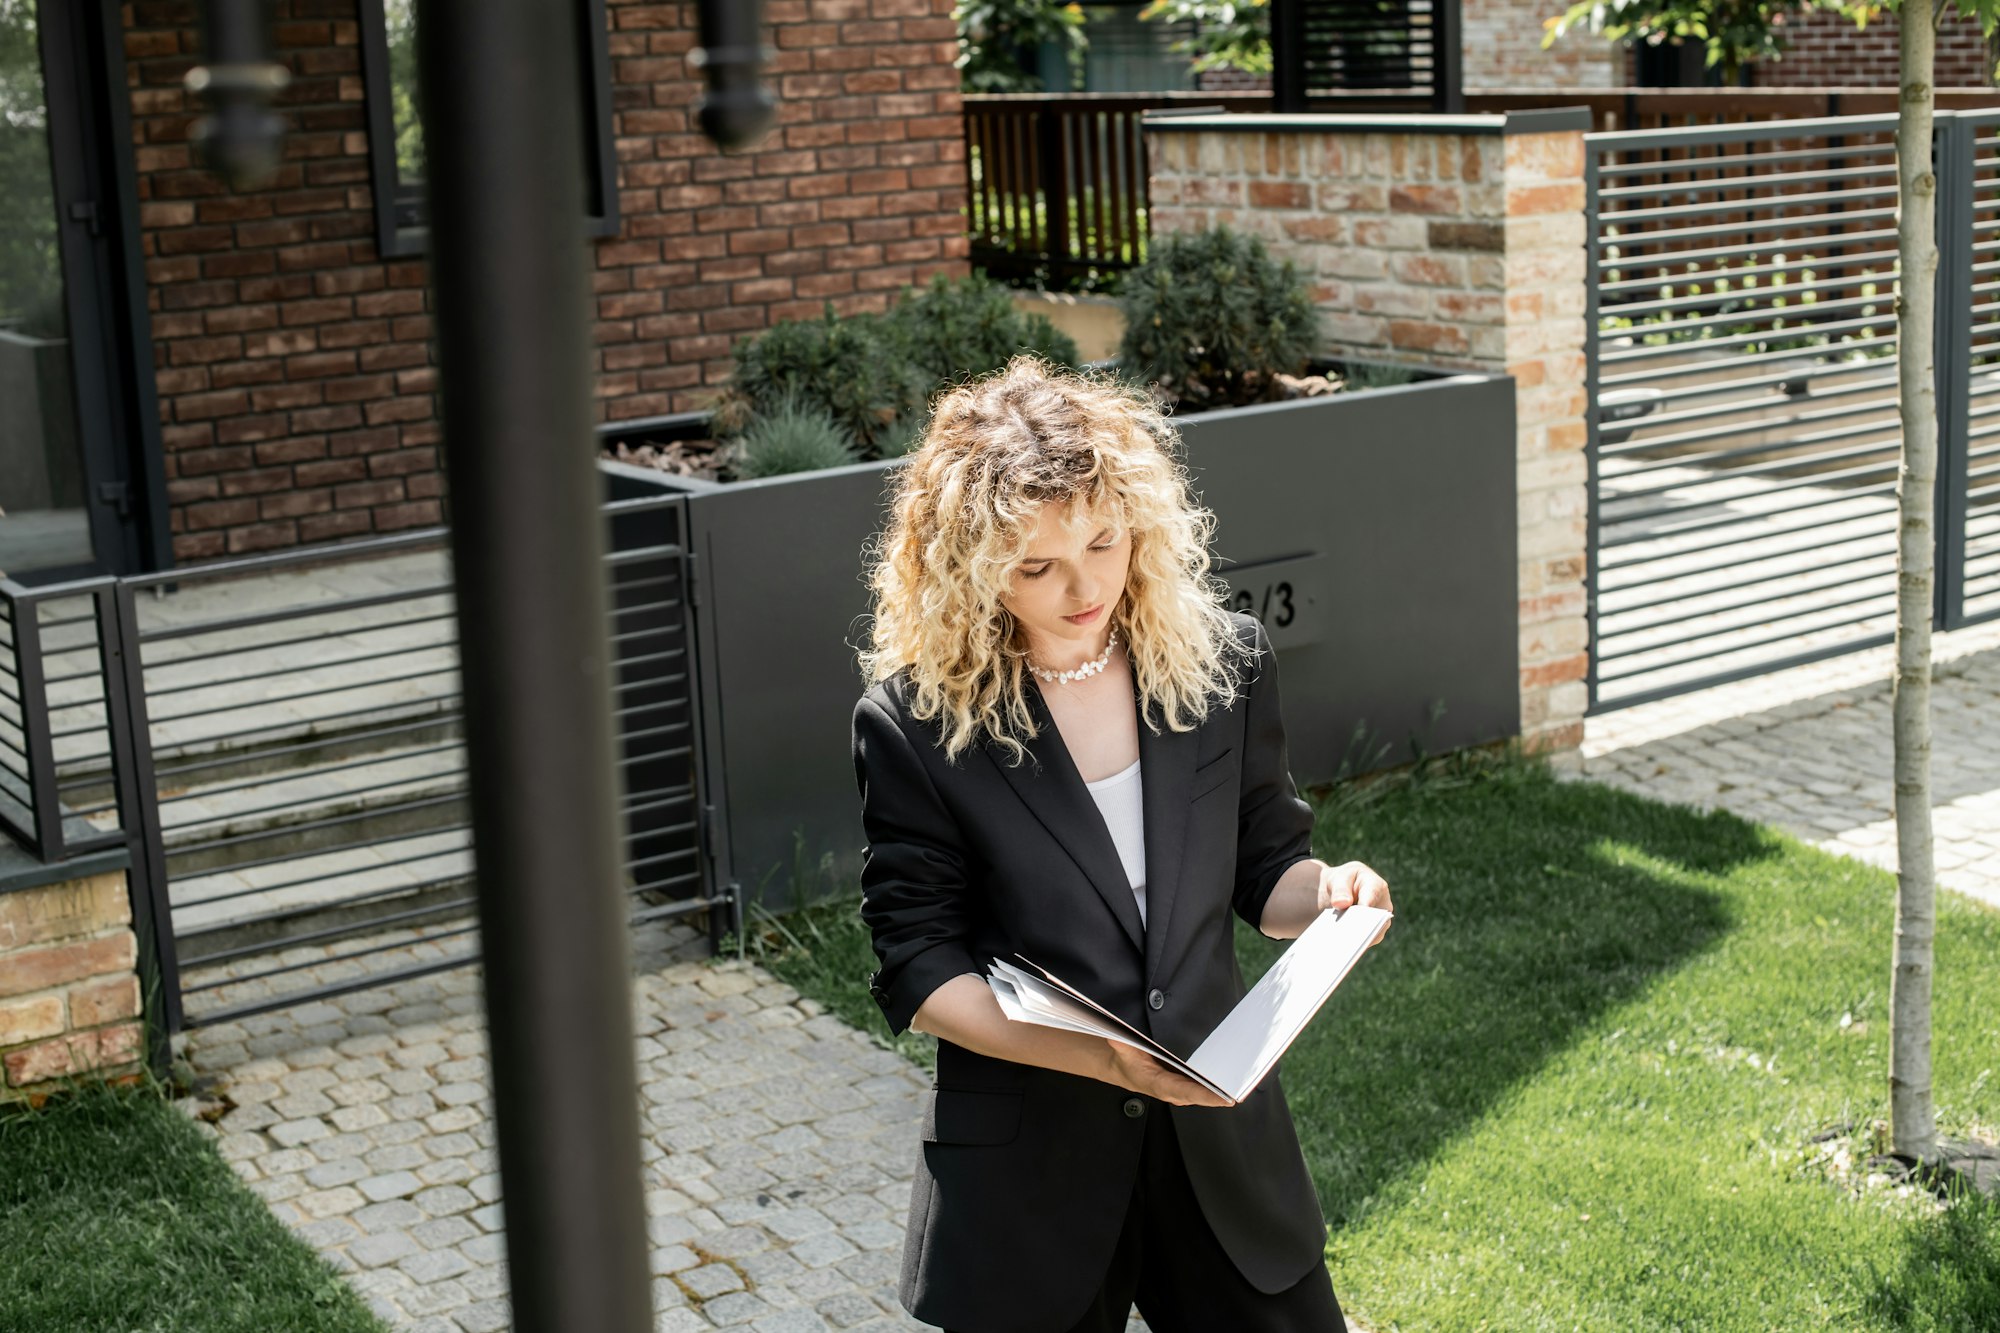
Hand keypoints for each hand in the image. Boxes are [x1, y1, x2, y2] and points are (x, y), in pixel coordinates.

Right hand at [1103, 1040, 1235, 1107]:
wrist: (1125, 1070)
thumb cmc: (1127, 1061)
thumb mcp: (1122, 1051)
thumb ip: (1122, 1046)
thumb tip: (1116, 1037)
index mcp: (1160, 1085)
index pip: (1187, 1092)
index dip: (1207, 1096)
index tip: (1226, 1099)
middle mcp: (1173, 1092)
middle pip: (1201, 1096)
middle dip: (1221, 1096)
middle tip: (1243, 1091)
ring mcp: (1181, 1091)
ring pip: (1205, 1095)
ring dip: (1223, 1094)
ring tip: (1244, 1086)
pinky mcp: (1186, 1087)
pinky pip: (1205, 1090)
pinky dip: (1218, 1089)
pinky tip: (1233, 1082)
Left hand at [1314, 860, 1392, 948]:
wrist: (1341, 890)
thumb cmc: (1343, 881)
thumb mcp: (1338, 879)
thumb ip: (1340, 889)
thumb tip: (1341, 903)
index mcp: (1377, 886)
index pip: (1371, 899)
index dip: (1363, 910)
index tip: (1353, 919)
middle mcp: (1383, 906)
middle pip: (1375, 921)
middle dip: (1360, 928)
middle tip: (1344, 938)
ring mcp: (1380, 921)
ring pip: (1372, 935)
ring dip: (1357, 940)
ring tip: (1339, 946)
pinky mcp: (1372, 933)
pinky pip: (1365, 942)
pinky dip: (1353, 945)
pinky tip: (1339, 949)